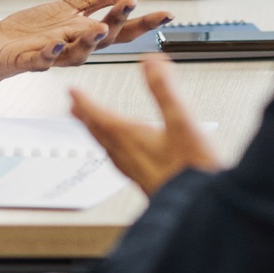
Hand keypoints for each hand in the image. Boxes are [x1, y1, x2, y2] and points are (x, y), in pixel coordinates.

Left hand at [0, 0, 173, 85]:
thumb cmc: (34, 31)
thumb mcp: (72, 8)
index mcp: (88, 34)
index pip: (123, 29)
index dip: (145, 23)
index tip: (167, 14)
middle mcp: (75, 47)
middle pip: (104, 39)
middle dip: (119, 23)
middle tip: (130, 5)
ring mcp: (53, 56)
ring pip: (77, 53)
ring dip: (90, 41)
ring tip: (101, 26)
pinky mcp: (28, 60)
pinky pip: (42, 60)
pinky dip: (51, 53)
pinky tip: (58, 44)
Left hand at [69, 55, 220, 195]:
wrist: (202, 209)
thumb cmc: (193, 169)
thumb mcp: (182, 121)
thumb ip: (165, 90)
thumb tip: (150, 62)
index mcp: (131, 139)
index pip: (99, 117)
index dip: (85, 101)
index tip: (71, 91)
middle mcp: (128, 157)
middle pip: (99, 133)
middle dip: (85, 117)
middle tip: (72, 107)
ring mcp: (137, 172)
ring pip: (108, 149)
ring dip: (97, 134)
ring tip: (91, 127)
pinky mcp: (147, 183)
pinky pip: (121, 162)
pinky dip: (115, 151)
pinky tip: (125, 155)